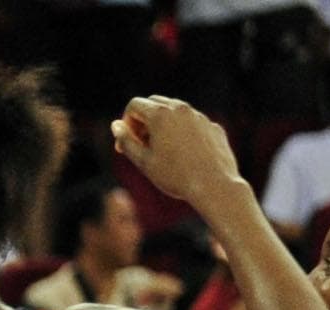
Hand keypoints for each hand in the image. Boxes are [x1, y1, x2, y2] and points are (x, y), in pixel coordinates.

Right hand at [111, 97, 241, 206]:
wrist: (214, 185)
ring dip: (163, 125)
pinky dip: (182, 132)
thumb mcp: (143, 161)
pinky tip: (184, 155)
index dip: (125, 122)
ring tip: (162, 150)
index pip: (134, 105)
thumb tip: (116, 126)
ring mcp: (199, 116)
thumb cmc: (175, 176)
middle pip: (154, 103)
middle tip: (141, 144)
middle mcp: (181, 109)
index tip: (126, 143)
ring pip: (175, 111)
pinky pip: (192, 123)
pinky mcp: (212, 126)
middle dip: (143, 120)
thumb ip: (126, 141)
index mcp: (160, 115)